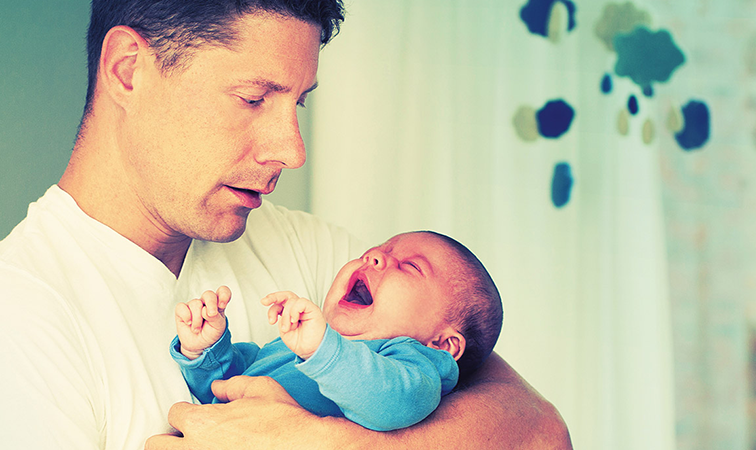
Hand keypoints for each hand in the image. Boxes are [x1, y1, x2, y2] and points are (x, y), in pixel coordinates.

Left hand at [144, 376, 349, 449]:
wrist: (303, 445)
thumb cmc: (283, 420)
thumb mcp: (259, 389)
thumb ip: (232, 386)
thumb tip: (218, 387)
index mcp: (202, 422)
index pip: (173, 414)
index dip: (187, 411)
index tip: (198, 414)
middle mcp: (196, 448)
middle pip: (155, 445)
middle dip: (168, 438)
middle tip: (185, 437)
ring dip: (181, 449)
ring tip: (197, 445)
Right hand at [175, 286, 230, 358]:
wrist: (199, 345)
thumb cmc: (210, 334)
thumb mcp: (218, 328)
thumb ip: (215, 318)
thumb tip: (205, 310)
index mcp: (218, 305)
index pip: (223, 292)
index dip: (224, 294)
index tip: (222, 305)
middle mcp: (206, 303)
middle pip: (208, 294)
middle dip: (211, 304)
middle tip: (211, 314)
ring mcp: (194, 305)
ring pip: (195, 303)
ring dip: (197, 319)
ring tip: (197, 329)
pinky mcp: (182, 310)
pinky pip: (181, 307)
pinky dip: (186, 316)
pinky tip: (189, 323)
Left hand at [261, 291, 326, 358]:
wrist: (312, 350)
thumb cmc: (301, 342)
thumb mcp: (285, 331)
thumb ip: (281, 319)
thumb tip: (280, 312)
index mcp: (290, 313)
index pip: (280, 303)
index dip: (272, 305)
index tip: (266, 312)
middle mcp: (298, 309)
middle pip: (286, 295)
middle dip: (274, 296)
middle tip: (265, 302)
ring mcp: (305, 308)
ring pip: (291, 301)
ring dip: (285, 316)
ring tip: (287, 328)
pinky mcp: (313, 309)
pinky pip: (301, 302)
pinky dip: (294, 311)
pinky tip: (294, 320)